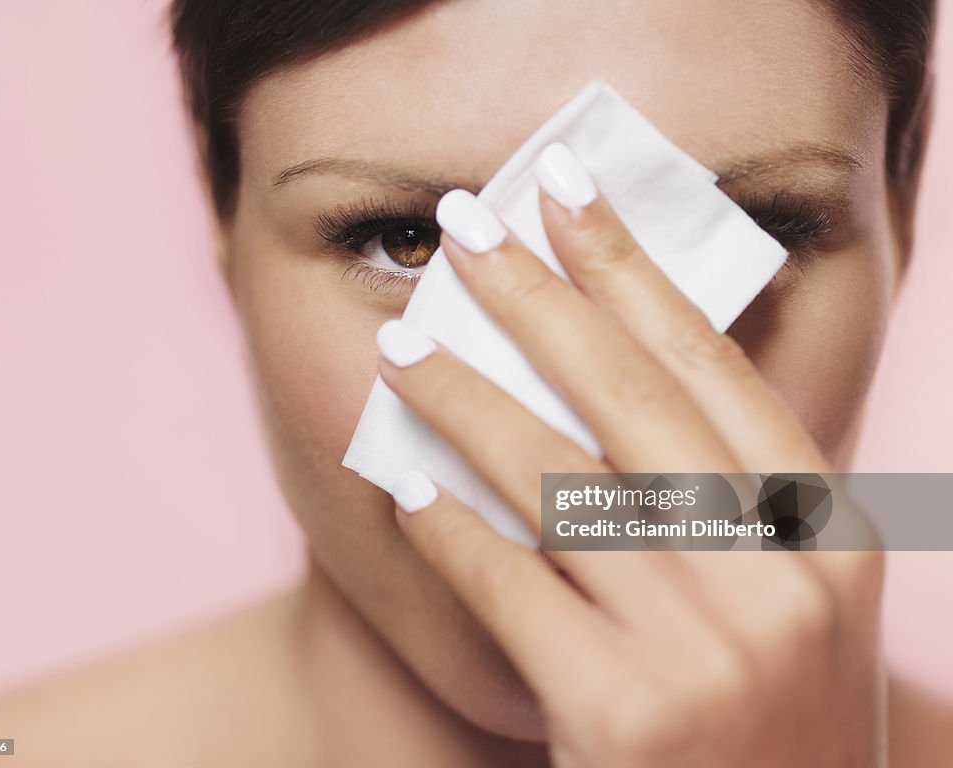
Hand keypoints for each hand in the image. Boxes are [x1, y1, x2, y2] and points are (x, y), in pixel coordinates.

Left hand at [376, 144, 885, 766]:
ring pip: (556, 476)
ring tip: (402, 343)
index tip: (569, 193)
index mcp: (827, 535)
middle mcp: (779, 577)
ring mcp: (705, 648)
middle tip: (467, 226)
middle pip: (628, 394)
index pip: (711, 364)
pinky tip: (404, 485)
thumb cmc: (769, 730)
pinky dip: (448, 526)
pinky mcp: (621, 715)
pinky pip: (510, 583)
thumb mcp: (780, 604)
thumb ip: (718, 503)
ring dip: (465, 396)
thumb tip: (594, 385)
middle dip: (536, 296)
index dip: (631, 267)